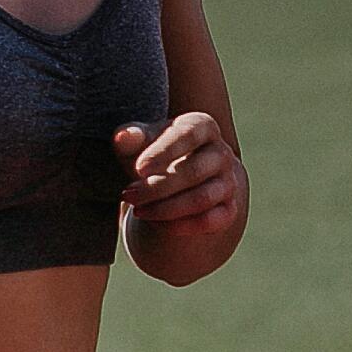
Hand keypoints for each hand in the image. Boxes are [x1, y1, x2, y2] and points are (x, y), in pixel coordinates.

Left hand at [110, 114, 242, 243]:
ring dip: (166, 208)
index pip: (188, 135)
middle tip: (128, 195)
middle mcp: (221, 153)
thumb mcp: (138, 142)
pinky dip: (181, 225)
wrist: (173, 181)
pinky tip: (155, 224)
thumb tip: (122, 137)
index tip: (139, 169)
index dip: (164, 151)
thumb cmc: (152, 153)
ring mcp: (228, 182)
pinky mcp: (228, 209)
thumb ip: (130, 137)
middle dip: (157, 187)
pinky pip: (210, 221)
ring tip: (138, 210)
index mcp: (202, 126)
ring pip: (201, 199)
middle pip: (194, 171)